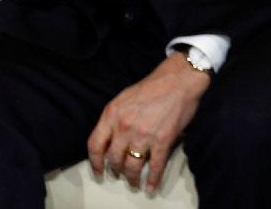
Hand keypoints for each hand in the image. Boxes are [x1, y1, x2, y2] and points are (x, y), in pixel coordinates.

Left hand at [87, 52, 211, 192]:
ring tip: (133, 183)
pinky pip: (154, 167)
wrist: (176, 82)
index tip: (98, 170)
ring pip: (132, 166)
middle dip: (116, 170)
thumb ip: (114, 119)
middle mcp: (124, 127)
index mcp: (111, 115)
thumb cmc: (150, 89)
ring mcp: (143, 135)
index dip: (95, 161)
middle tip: (119, 175)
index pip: (95, 144)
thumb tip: (110, 139)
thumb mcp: (122, 99)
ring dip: (132, 178)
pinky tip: (151, 187)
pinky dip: (152, 180)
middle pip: (114, 158)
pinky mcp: (162, 141)